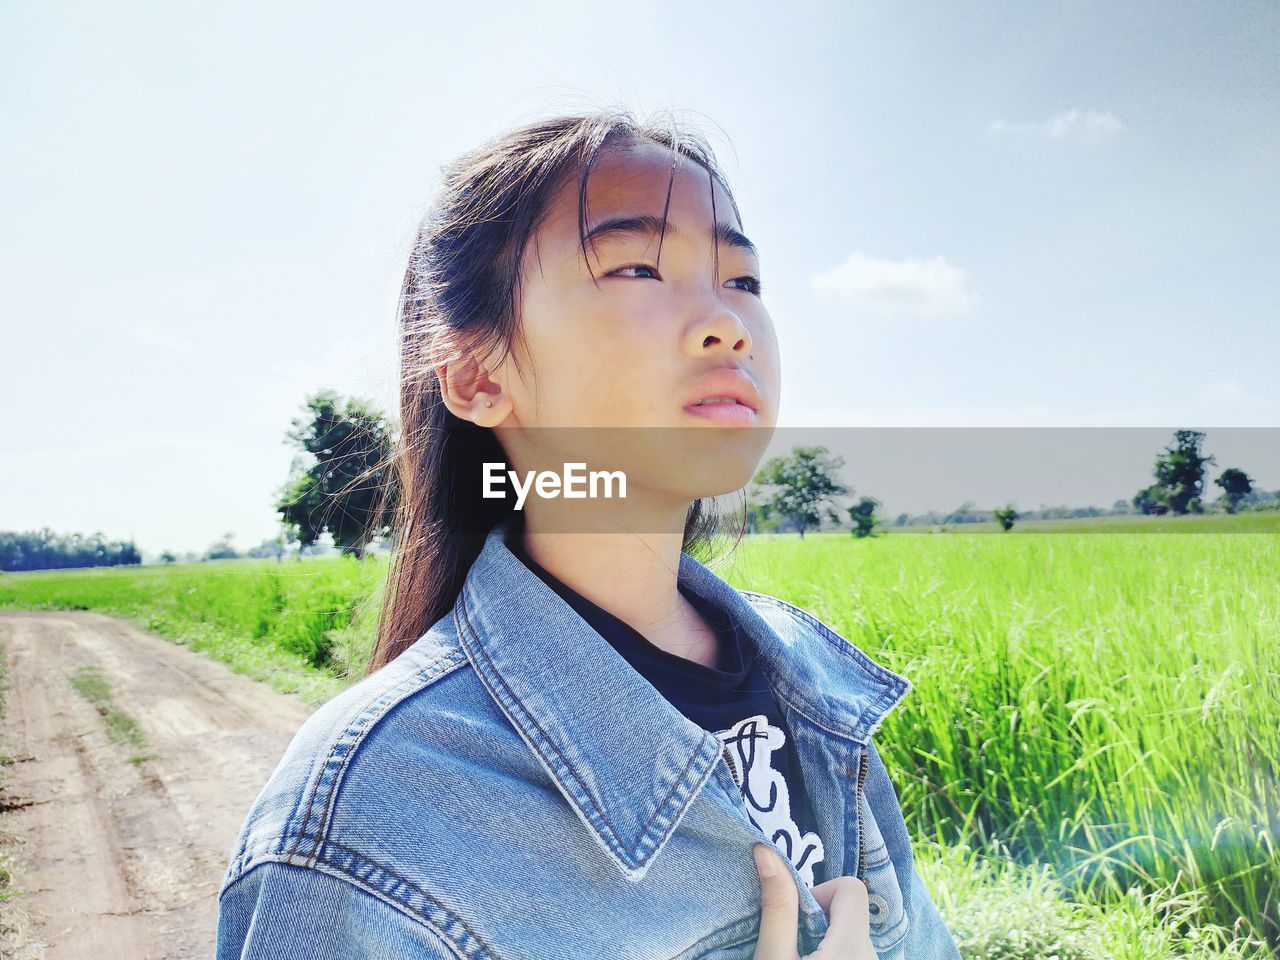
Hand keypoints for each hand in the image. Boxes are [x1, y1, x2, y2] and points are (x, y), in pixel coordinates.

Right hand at [751, 843, 876, 958]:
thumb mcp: (773, 957)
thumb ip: (777, 906)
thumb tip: (767, 850)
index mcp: (854, 945)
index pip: (851, 887)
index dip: (820, 893)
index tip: (797, 920)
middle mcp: (872, 955)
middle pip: (848, 910)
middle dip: (817, 918)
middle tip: (792, 945)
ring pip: (849, 932)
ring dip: (823, 937)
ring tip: (799, 959)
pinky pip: (853, 951)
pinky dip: (833, 953)